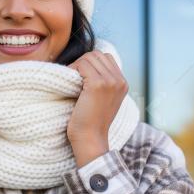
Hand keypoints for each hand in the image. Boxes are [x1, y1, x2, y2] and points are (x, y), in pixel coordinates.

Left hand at [66, 50, 128, 165]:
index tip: (80, 77)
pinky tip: (70, 84)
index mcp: (122, 83)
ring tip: (71, 81)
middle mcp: (119, 80)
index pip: (106, 57)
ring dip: (76, 66)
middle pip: (97, 54)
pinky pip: (82, 64)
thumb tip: (86, 65)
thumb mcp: (103, 100)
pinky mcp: (98, 84)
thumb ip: (102, 83)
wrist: (90, 139)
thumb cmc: (91, 122)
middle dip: (82, 62)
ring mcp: (110, 81)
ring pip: (89, 57)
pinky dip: (73, 70)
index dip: (90, 63)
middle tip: (73, 78)